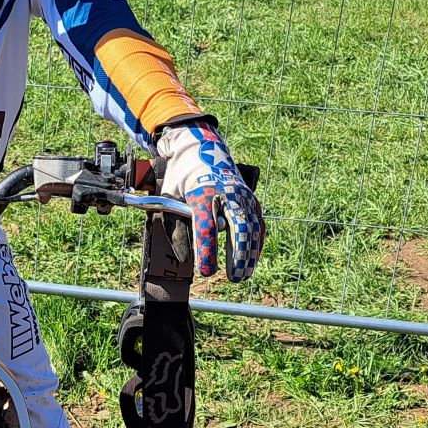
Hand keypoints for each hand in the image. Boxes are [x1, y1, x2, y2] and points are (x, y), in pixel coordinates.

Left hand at [157, 120, 264, 281]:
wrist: (201, 149)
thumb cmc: (182, 180)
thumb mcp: (169, 201)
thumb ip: (175, 230)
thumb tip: (187, 259)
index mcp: (202, 192)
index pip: (206, 226)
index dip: (207, 251)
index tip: (207, 272)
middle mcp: (226, 193)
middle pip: (238, 227)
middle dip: (238, 255)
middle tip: (234, 278)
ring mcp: (242, 195)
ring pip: (252, 227)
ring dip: (250, 253)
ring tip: (242, 275)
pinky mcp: (250, 199)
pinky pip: (257, 223)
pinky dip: (256, 242)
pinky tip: (252, 259)